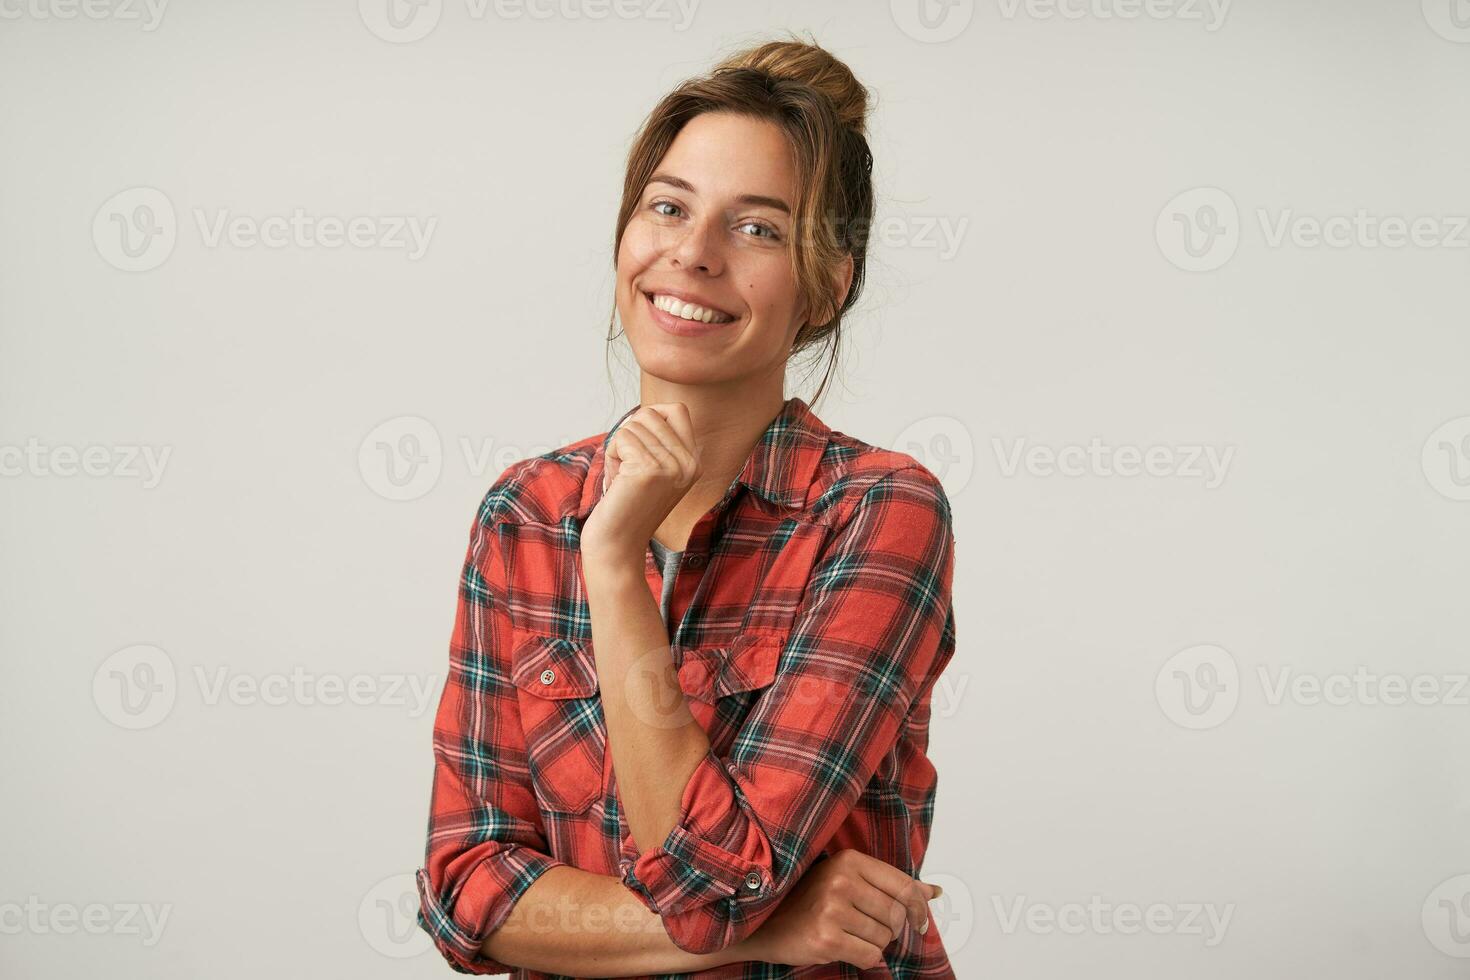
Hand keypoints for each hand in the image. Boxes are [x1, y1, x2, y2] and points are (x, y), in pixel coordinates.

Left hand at [580, 404, 702, 566]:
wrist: (617, 546)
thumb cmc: (626, 505)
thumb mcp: (653, 469)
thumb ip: (658, 442)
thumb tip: (646, 412)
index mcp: (694, 463)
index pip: (678, 410)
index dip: (650, 416)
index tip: (637, 441)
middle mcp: (689, 464)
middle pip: (651, 414)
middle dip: (629, 435)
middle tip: (626, 467)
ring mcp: (672, 467)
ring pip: (633, 425)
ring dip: (618, 448)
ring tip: (622, 477)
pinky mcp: (649, 471)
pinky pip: (622, 438)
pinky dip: (611, 455)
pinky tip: (616, 480)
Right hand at [739, 850, 941, 970]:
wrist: (764, 923)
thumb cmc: (809, 900)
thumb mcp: (849, 880)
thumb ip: (891, 884)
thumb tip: (934, 892)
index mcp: (849, 860)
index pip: (904, 885)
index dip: (919, 908)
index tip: (921, 922)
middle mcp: (841, 880)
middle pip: (896, 915)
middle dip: (889, 929)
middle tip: (865, 927)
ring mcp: (832, 909)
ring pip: (884, 938)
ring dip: (873, 943)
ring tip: (848, 934)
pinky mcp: (825, 938)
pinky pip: (869, 956)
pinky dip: (863, 958)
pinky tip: (843, 947)